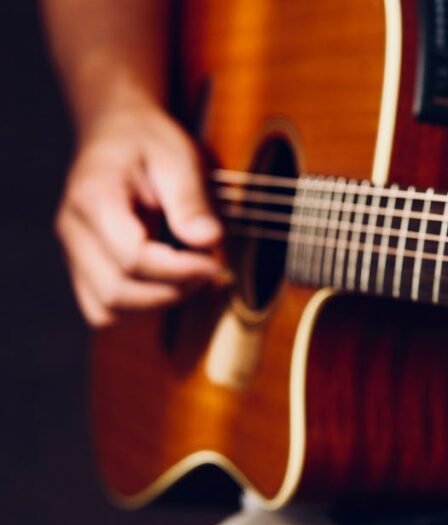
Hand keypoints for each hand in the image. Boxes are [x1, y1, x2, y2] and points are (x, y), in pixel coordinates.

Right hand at [55, 102, 223, 326]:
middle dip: (172, 291)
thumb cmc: (149, 142)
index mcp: (93, 197)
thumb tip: (209, 241)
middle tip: (210, 270)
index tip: (214, 262)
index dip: (178, 270)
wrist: (117, 132)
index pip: (131, 257)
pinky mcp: (83, 267)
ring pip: (106, 309)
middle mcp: (72, 229)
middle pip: (116, 291)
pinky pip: (104, 308)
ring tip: (193, 277)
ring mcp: (73, 252)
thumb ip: (191, 200)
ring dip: (157, 304)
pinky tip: (172, 284)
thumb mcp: (179, 157)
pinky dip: (140, 306)